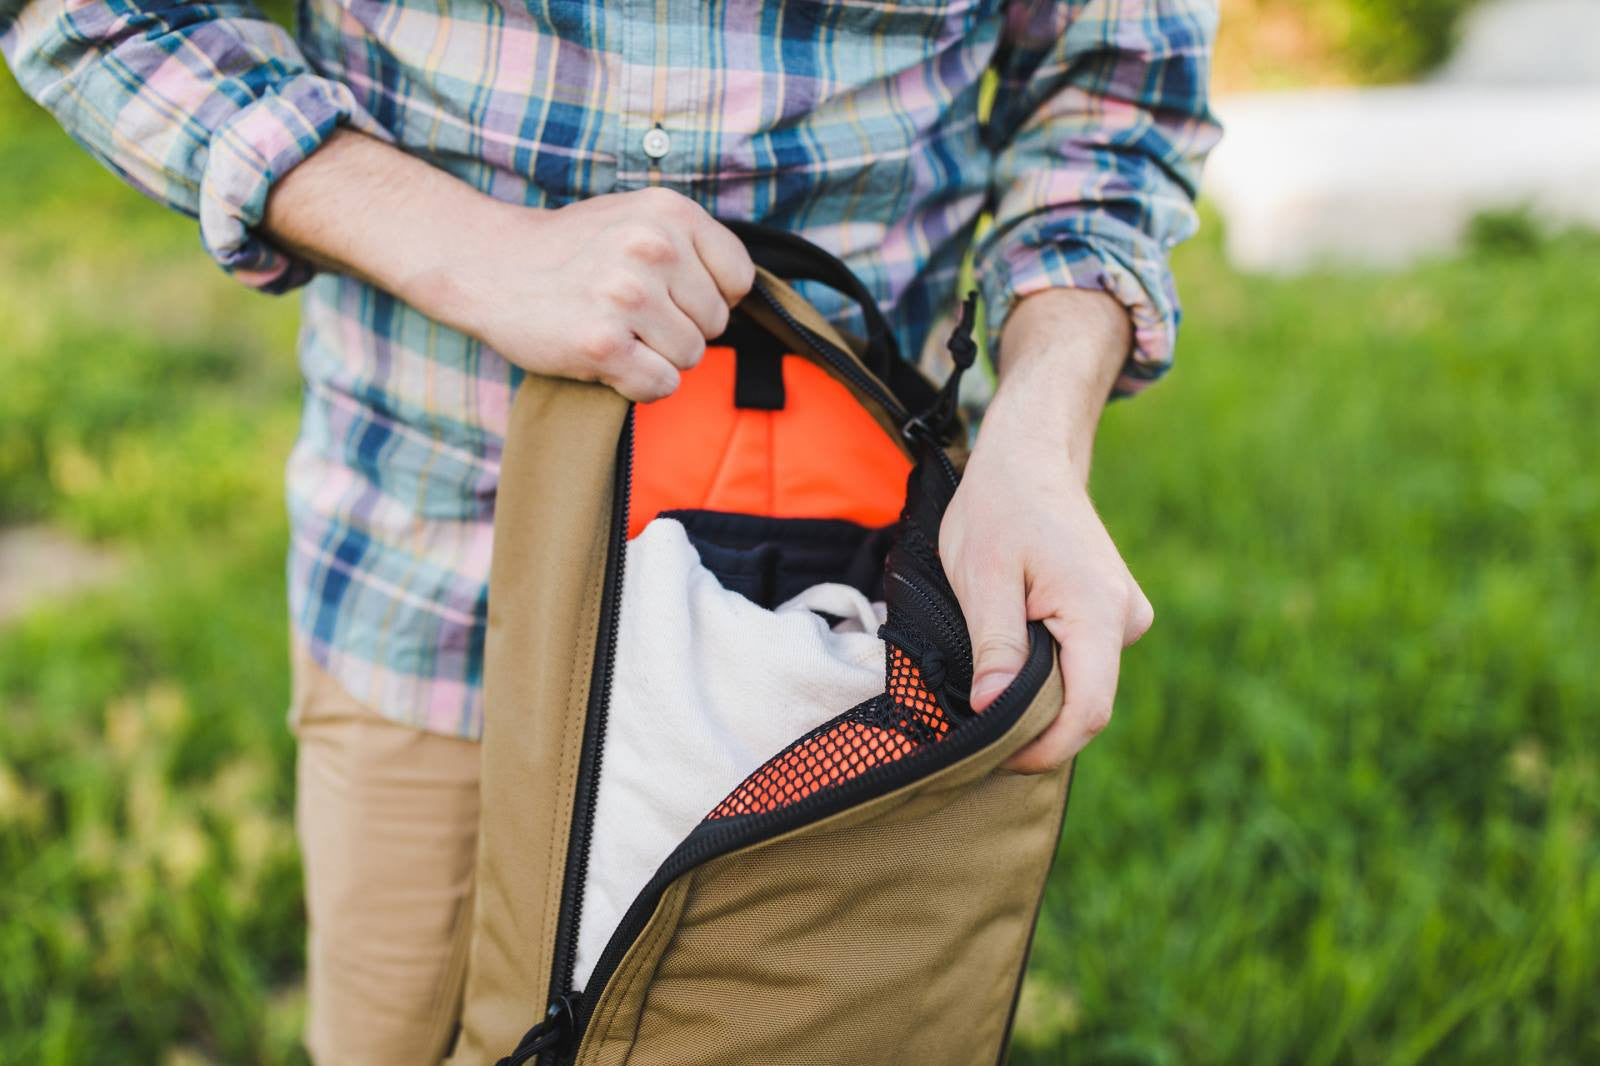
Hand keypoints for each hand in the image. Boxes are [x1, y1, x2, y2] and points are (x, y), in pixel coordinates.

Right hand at [264, 133, 754, 401]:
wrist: (488, 266)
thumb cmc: (571, 251)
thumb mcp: (636, 218)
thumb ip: (692, 245)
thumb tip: (748, 298)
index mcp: (668, 213)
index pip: (739, 279)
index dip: (709, 298)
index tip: (671, 296)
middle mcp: (652, 248)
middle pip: (715, 324)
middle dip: (679, 329)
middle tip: (629, 315)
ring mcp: (626, 296)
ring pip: (689, 358)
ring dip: (656, 357)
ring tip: (614, 331)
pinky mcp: (602, 344)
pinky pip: (660, 386)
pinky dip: (638, 386)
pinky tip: (607, 361)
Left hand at [939, 289, 1153, 772]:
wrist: (1031, 458)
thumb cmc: (999, 508)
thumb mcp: (981, 576)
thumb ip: (994, 645)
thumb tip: (994, 713)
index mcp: (1099, 611)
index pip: (1087, 711)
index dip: (1043, 748)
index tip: (994, 759)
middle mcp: (1126, 619)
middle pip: (1086, 705)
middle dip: (1034, 727)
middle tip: (973, 728)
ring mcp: (1125, 617)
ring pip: (1082, 686)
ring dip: (1037, 697)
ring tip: (986, 678)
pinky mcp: (1112, 616)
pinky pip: (1082, 664)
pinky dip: (1046, 674)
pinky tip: (1009, 654)